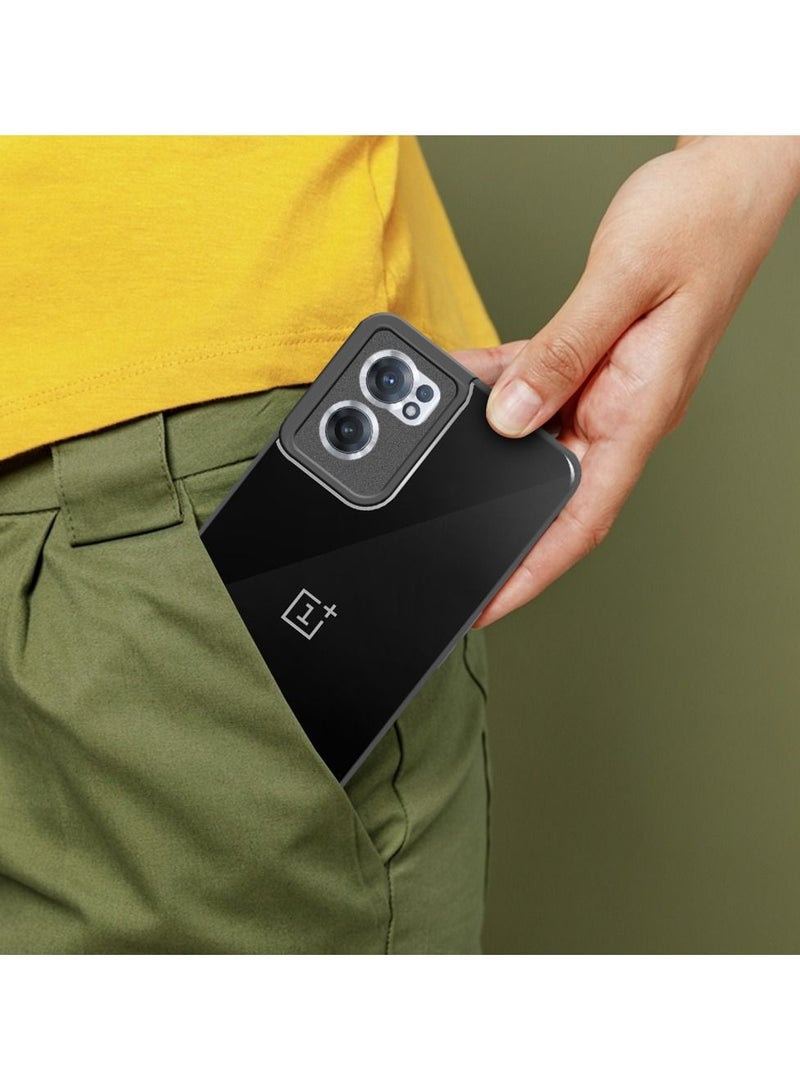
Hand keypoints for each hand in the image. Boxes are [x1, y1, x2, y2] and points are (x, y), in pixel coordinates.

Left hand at [454, 136, 799, 627]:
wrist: (729, 176)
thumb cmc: (700, 223)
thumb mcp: (621, 283)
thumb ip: (559, 353)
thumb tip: (506, 416)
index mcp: (640, 411)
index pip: (582, 518)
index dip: (532, 570)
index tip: (488, 602)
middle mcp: (623, 410)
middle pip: (553, 492)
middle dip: (498, 520)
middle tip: (442, 539)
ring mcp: (609, 387)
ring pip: (537, 439)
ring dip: (487, 446)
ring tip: (434, 438)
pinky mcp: (597, 359)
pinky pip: (537, 386)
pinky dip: (497, 386)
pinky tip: (463, 379)